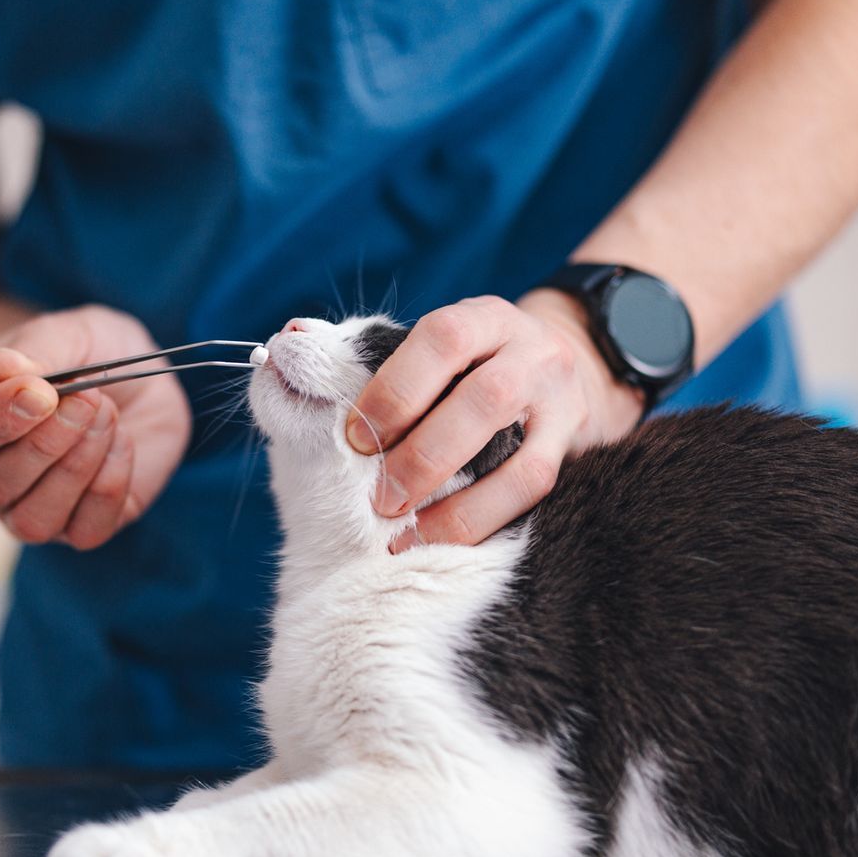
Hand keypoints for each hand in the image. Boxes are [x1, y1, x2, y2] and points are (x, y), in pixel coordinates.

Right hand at [0, 305, 189, 548]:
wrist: (137, 380)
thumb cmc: (82, 356)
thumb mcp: (63, 334)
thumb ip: (32, 352)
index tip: (41, 391)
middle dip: (45, 443)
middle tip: (87, 399)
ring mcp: (27, 514)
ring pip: (34, 520)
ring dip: (77, 466)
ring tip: (107, 415)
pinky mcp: (79, 530)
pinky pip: (86, 529)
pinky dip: (111, 484)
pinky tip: (122, 442)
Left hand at [346, 292, 643, 548]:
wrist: (561, 371)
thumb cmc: (467, 367)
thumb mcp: (434, 346)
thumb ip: (371, 357)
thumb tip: (286, 352)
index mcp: (485, 318)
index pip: (444, 338)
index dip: (396, 389)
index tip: (353, 436)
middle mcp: (531, 352)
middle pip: (485, 399)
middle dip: (423, 453)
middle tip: (378, 495)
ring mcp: (559, 404)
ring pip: (517, 458)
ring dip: (454, 501)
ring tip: (403, 528)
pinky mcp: (571, 451)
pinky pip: (531, 493)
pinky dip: (480, 520)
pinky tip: (438, 538)